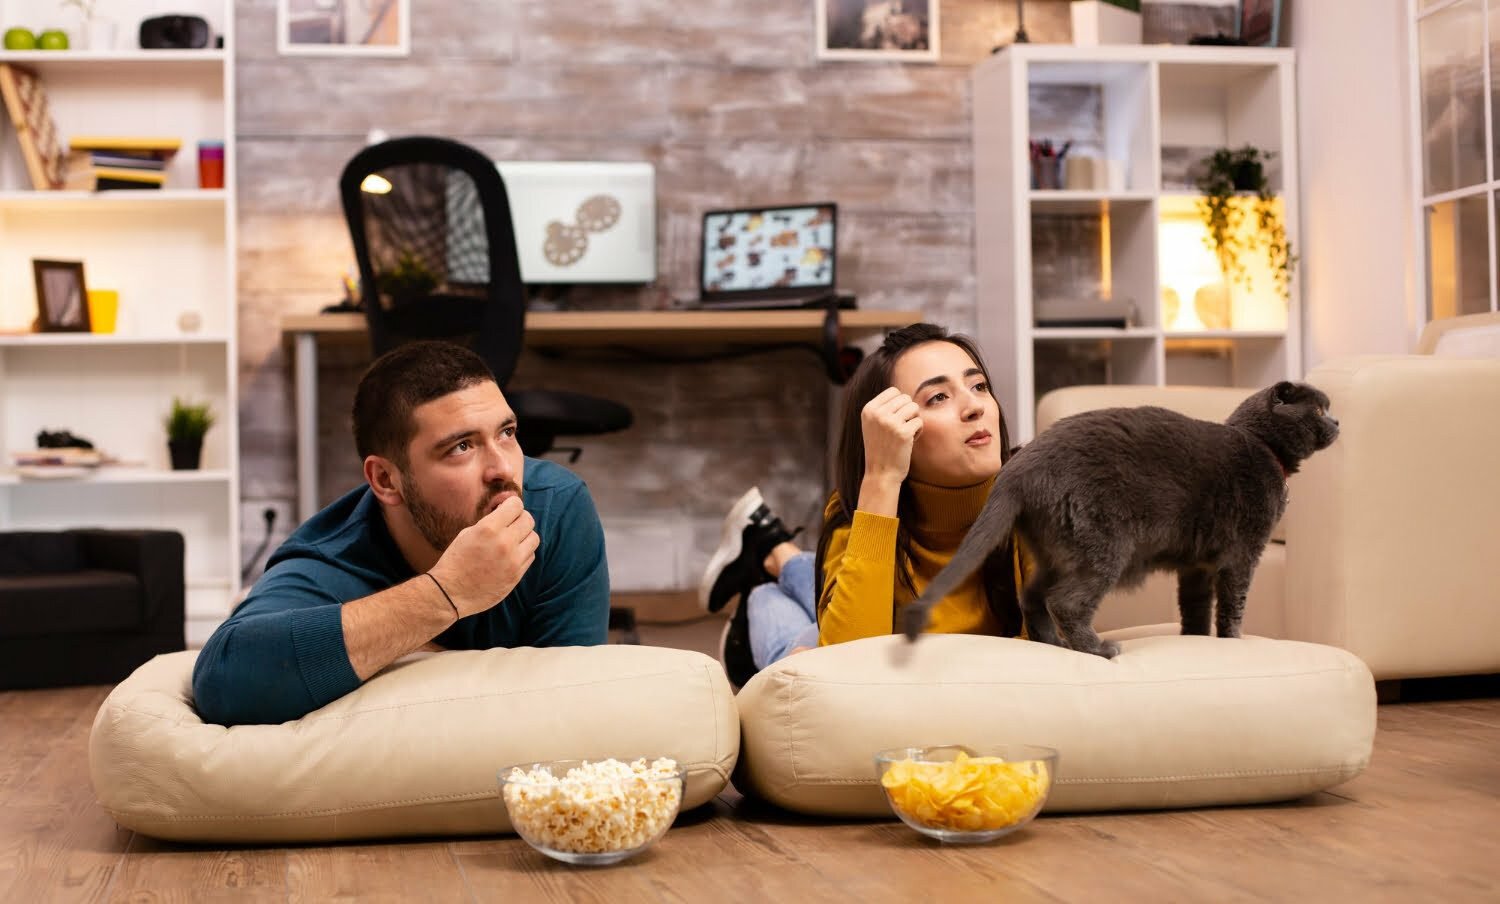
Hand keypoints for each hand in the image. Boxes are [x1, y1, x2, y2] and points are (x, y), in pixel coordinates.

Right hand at [427, 495, 537, 616]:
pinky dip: (524, 552)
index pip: (516, 505)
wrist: (450, 592)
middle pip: (528, 520)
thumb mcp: (467, 533)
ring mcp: (513, 560)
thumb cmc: (455, 561)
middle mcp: (504, 542)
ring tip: (512, 540)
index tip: (507, 508)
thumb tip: (507, 514)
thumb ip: (490, 523)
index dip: (512, 504)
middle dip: (520, 518)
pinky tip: (511, 555)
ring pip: (534, 538)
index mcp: (489, 528)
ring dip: (525, 535)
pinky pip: (530, 556)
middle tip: (510, 523)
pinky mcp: (517, 575)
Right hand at [861, 386, 921, 482]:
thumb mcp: (872, 425)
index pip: (893, 391)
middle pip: (905, 398)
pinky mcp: (903, 433)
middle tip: (902, 427)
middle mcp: (877, 414)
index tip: (894, 419)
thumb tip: (902, 394)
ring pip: (914, 407)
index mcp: (868, 409)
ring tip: (906, 433)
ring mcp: (890, 423)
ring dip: (914, 420)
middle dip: (908, 412)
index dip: (899, 404)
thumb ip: (882, 408)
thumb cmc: (880, 448)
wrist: (880, 474)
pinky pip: (920, 421)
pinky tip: (909, 442)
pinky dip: (918, 431)